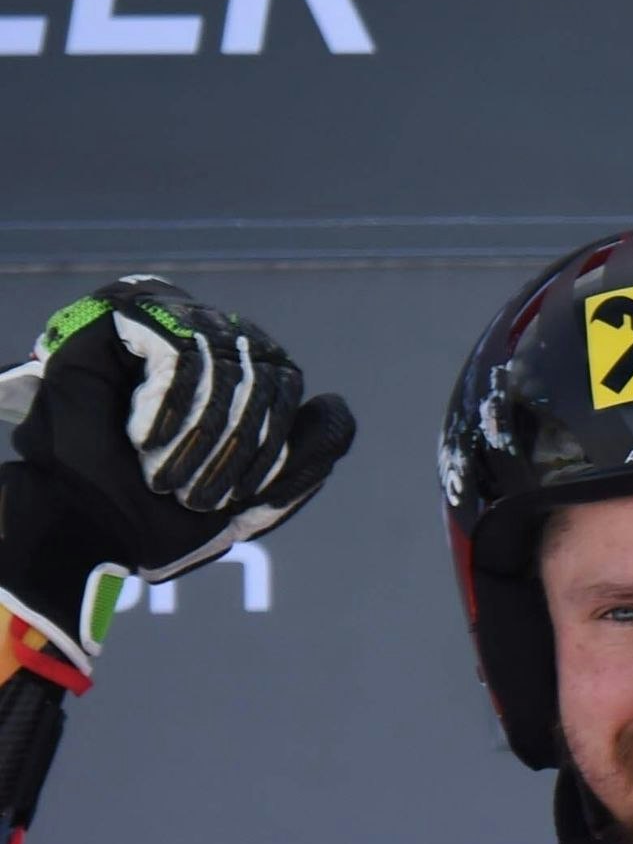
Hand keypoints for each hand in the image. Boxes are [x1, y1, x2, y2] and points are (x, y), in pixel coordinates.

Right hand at [0, 279, 355, 680]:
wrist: (84, 525)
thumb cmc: (162, 519)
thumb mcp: (253, 504)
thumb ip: (305, 460)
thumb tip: (336, 403)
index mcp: (242, 382)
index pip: (285, 389)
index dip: (269, 447)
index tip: (232, 500)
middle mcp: (209, 345)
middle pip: (262, 374)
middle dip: (233, 448)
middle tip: (192, 497)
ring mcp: (168, 327)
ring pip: (223, 364)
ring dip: (198, 435)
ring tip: (161, 476)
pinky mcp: (126, 319)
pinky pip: (181, 350)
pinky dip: (169, 407)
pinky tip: (142, 442)